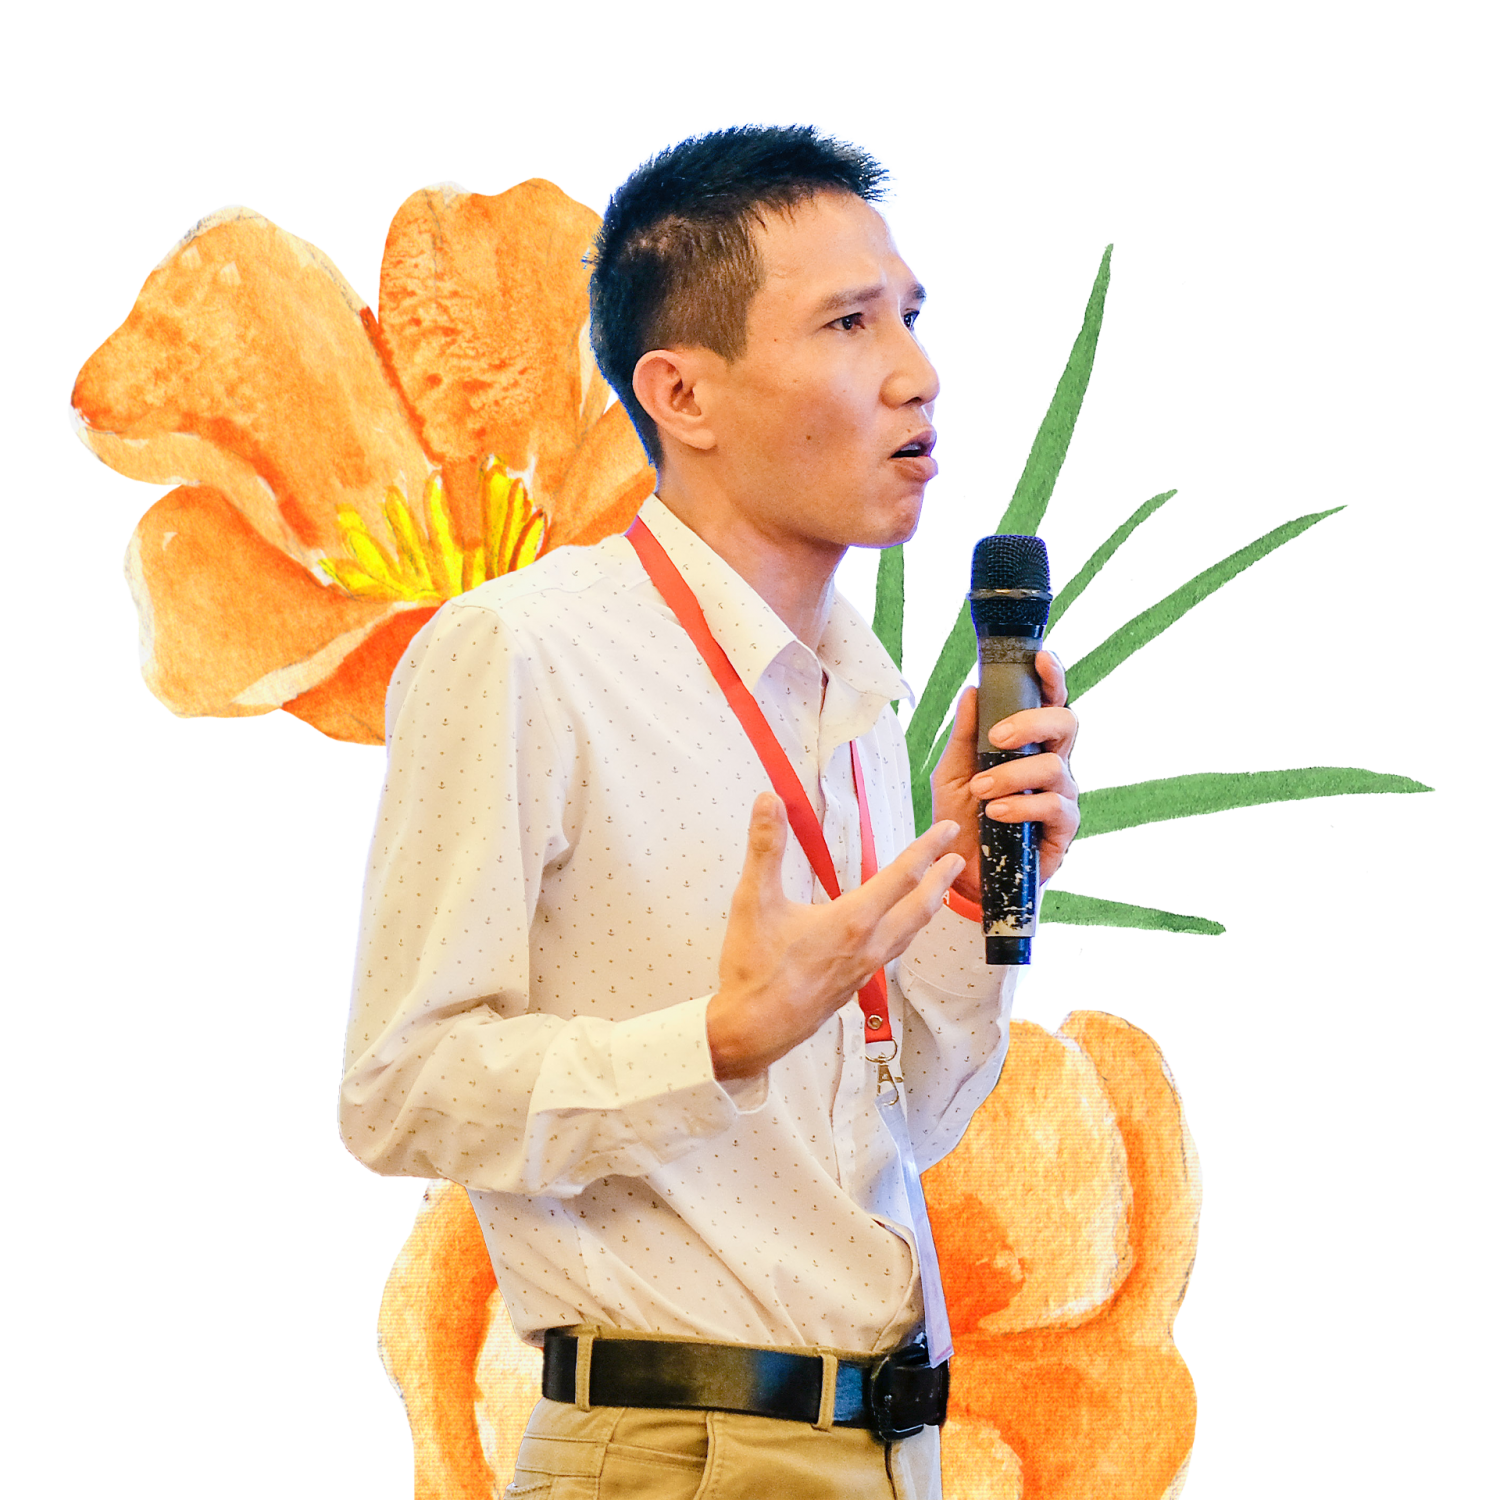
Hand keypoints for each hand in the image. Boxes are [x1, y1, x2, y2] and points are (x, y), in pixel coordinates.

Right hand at [708, 794, 964, 1079]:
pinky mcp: (855, 985)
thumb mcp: (753, 901)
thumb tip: (769, 800)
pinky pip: (894, 950)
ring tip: (938, 890)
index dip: (928, 848)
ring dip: (928, 906)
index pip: (902, 875)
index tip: (948, 829)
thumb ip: (765, 847)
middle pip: (919, 907)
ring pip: (910, 932)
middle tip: (957, 856)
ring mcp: (865, 969)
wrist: (752, 1031)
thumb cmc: (754, 968)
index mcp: (852, 920)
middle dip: (940, 879)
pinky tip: (897, 930)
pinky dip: (907, 930)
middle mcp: (869, 945)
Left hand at [931, 650, 1079, 904]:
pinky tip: (997, 812)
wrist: (962, 872)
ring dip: (1014, 775)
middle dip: (1033, 723)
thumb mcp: (952, 773)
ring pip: (1054, 767)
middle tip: (998, 738)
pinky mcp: (1063, 828)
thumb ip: (964, 735)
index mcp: (1027, 744)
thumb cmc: (961, 818)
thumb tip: (974, 692)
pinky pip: (1055, 807)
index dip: (1051, 678)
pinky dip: (1022, 806)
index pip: (1047, 703)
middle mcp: (1049, 763)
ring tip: (982, 791)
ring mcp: (1060, 794)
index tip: (1040, 660)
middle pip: (1064, 724)